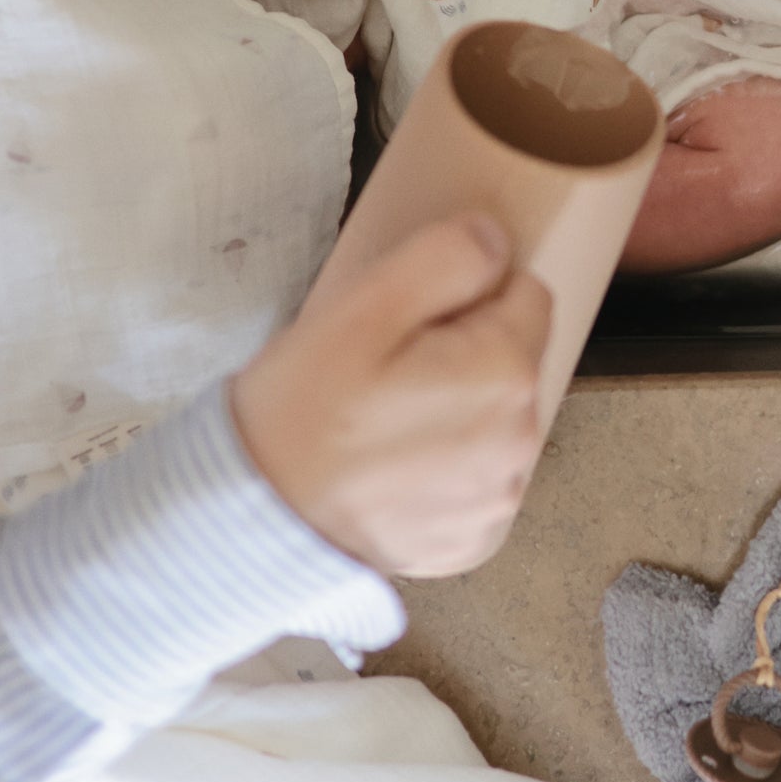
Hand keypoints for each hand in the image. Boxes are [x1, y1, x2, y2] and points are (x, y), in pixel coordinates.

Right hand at [229, 213, 552, 578]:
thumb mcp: (362, 309)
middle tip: (388, 373)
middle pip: (515, 359)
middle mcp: (522, 440)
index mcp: (507, 373)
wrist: (253, 522)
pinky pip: (478, 480)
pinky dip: (447, 471)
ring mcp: (499, 498)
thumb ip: (445, 257)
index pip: (527, 293)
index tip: (413, 323)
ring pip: (498, 419)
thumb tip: (497, 240)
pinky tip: (394, 471)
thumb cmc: (302, 412)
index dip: (470, 296)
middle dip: (468, 353)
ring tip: (386, 424)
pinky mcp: (474, 540)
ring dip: (460, 412)